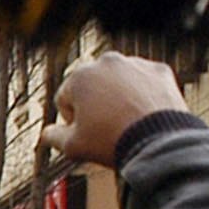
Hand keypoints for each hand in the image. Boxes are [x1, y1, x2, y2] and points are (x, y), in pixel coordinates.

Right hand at [42, 51, 186, 167]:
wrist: (161, 143)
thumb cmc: (114, 142)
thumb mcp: (73, 146)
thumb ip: (53, 136)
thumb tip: (47, 133)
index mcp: (80, 76)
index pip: (66, 98)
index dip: (73, 120)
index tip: (86, 133)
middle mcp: (107, 62)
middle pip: (94, 86)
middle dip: (96, 104)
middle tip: (107, 128)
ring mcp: (136, 65)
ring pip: (120, 82)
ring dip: (120, 97)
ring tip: (129, 122)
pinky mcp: (160, 71)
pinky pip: (146, 82)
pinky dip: (145, 94)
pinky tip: (146, 113)